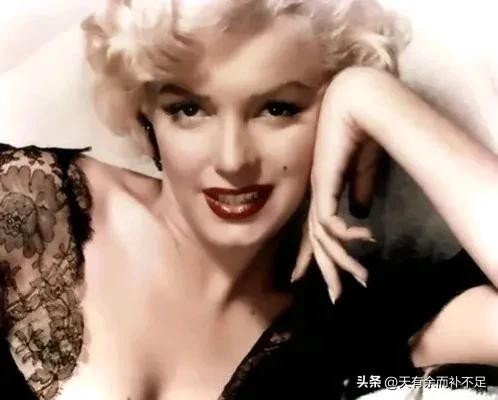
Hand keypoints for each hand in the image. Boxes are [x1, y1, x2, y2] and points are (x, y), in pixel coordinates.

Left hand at [291, 68, 386, 301]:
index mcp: (322, 191)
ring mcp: (317, 191)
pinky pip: (330, 221)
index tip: (310, 274)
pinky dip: (346, 234)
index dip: (312, 254)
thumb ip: (358, 192)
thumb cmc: (360, 132)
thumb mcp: (363, 170)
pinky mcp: (322, 185)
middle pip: (316, 241)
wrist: (356, 105)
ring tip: (356, 282)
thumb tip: (361, 213)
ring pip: (322, 238)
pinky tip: (363, 240)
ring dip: (341, 261)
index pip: (315, 229)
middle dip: (325, 269)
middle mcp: (315, 195)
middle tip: (334, 296)